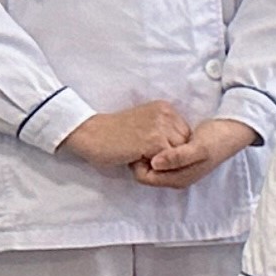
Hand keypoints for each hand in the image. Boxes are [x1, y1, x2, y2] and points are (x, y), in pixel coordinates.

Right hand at [59, 100, 189, 172]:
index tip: (150, 150)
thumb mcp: (146, 125)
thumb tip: (185, 150)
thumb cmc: (115, 135)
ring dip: (162, 161)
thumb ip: (165, 131)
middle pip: (185, 145)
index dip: (171, 148)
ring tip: (139, 156)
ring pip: (178, 155)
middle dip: (169, 155)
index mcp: (166, 109)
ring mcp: (161, 127)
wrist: (89, 134)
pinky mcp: (154, 141)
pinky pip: (167, 161)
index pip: (185, 135)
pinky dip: (154, 166)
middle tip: (144, 155)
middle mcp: (166, 114)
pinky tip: (135, 159)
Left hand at [131, 116, 258, 188]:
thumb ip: (177, 157)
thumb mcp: (199, 148)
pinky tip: (157, 135)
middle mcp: (176, 177)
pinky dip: (153, 148)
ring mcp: (177, 169)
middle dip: (140, 158)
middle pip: (145, 173)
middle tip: (141, 137)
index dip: (138, 162)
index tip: (139, 143)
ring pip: (150, 165)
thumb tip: (154, 163)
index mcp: (179, 179)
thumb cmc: (218, 139)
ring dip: (146, 153)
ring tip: (148, 135)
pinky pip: (158, 158)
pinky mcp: (179, 159)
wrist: (234, 130)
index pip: (144, 178)